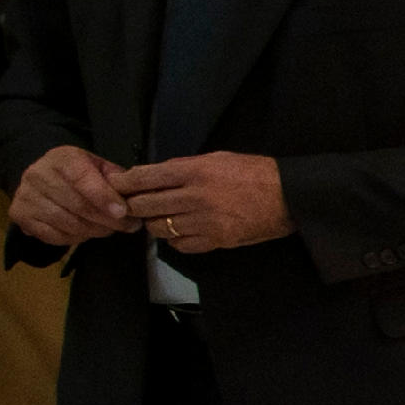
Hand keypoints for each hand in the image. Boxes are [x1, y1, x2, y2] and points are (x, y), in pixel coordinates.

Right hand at [10, 142, 136, 244]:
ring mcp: (25, 195)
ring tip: (108, 230)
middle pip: (76, 204)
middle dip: (107, 220)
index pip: (81, 177)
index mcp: (61, 158)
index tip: (122, 212)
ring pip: (66, 223)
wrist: (42, 177)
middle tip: (128, 226)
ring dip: (93, 231)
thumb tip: (133, 199)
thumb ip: (115, 180)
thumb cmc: (79, 173)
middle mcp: (37, 174)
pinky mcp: (19, 214)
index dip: (103, 197)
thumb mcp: (99, 167)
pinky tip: (86, 233)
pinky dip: (74, 238)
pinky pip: (53, 235)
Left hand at [114, 152, 290, 254]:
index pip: (146, 177)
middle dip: (134, 205)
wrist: (288, 197)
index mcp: (195, 171)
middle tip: (133, 205)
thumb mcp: (217, 159)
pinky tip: (182, 231)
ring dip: (154, 223)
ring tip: (160, 218)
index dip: (125, 182)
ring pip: (158, 227)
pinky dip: (175, 239)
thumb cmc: (254, 172)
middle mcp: (195, 196)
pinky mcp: (214, 241)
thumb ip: (184, 168)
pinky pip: (179, 245)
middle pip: (144, 205)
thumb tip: (153, 176)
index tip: (116, 186)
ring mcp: (204, 221)